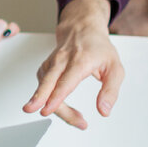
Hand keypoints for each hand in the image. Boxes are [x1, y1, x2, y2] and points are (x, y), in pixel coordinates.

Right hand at [26, 0, 124, 124]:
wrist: (83, 27)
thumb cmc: (98, 48)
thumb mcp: (115, 69)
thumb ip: (110, 91)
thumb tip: (104, 110)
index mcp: (80, 60)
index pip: (65, 81)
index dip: (55, 97)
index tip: (47, 109)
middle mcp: (62, 61)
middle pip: (48, 82)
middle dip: (38, 98)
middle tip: (31, 110)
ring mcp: (51, 64)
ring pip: (44, 87)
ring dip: (51, 105)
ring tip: (72, 119)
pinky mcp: (46, 68)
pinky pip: (43, 86)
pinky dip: (48, 100)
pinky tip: (59, 108)